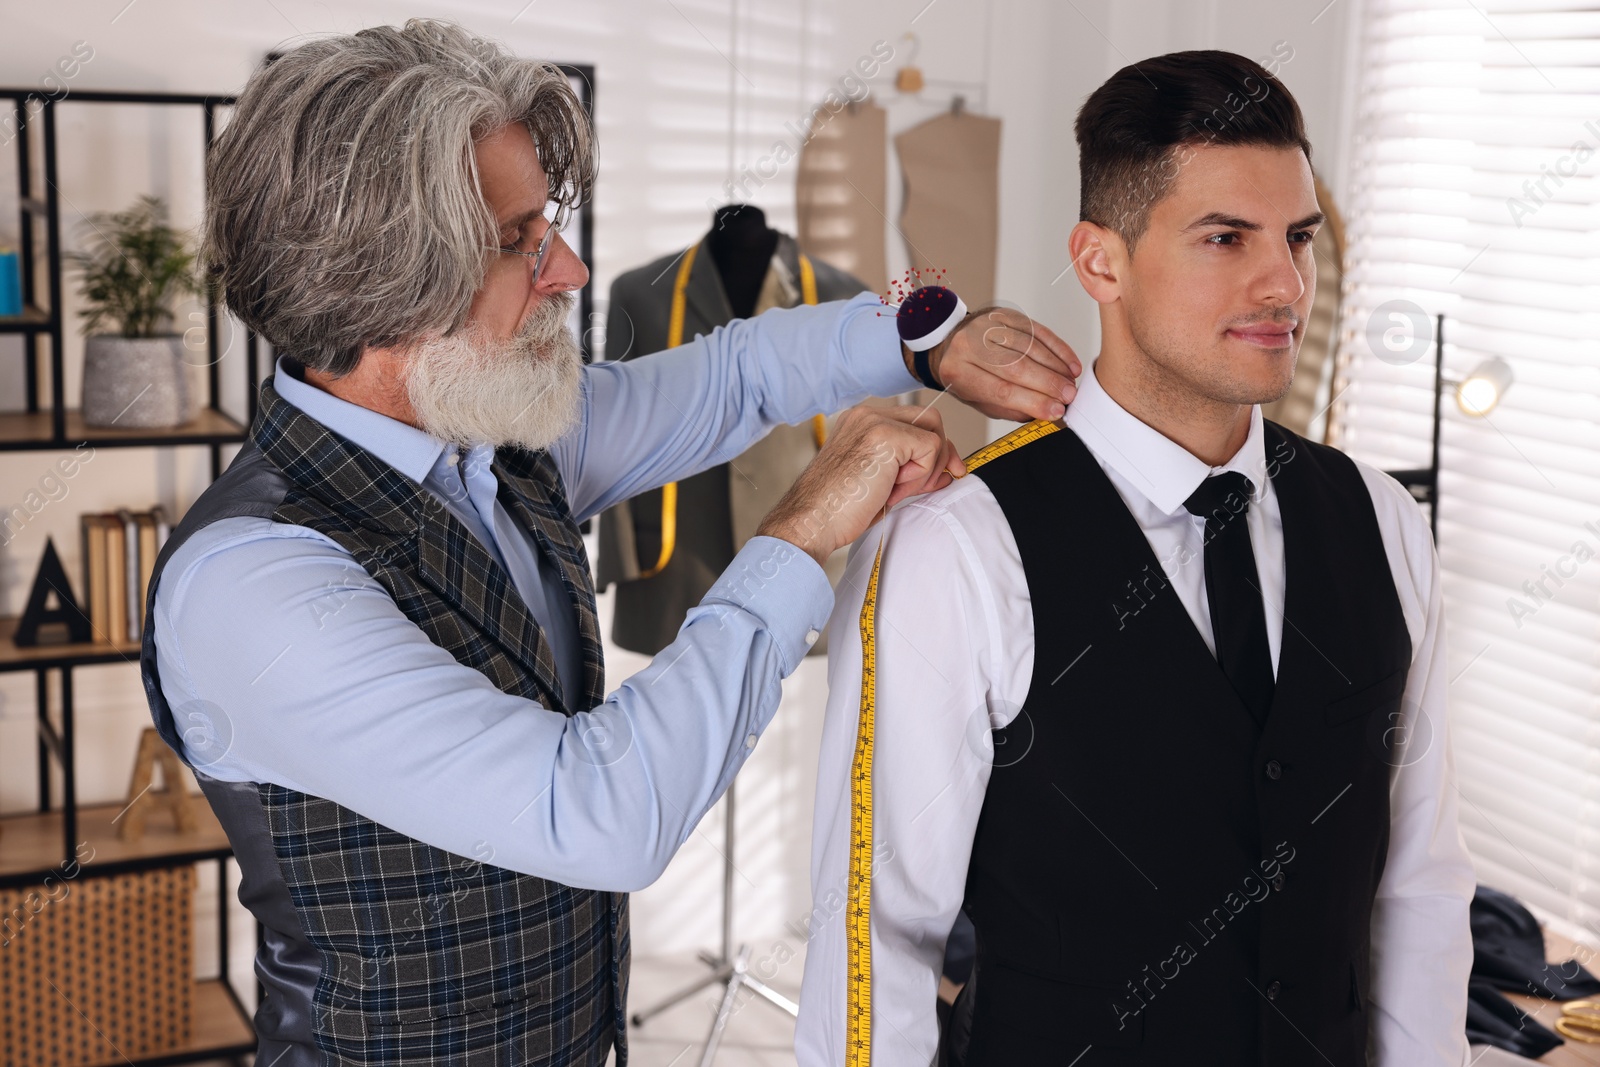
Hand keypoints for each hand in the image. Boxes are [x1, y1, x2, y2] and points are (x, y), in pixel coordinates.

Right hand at [756, 405, 963, 567]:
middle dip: (939, 455)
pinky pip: (930, 448)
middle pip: (930, 420)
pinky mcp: (885, 436)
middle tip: (924, 486)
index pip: (915, 423)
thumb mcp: (881, 481)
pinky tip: (893, 490)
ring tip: (895, 490)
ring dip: (926, 468)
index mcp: (862, 423)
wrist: (811, 521)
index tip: (934, 478)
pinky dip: (921, 475)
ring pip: (934, 433)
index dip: (932, 451)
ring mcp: (875, 422)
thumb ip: (910, 468)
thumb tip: (948, 468)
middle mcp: (867, 415)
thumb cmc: (837, 509)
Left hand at [911, 306, 1080, 421]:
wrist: (952, 343)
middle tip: (1069, 396)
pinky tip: (1069, 364)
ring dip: (1056, 367)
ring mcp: (988, 326)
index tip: (1055, 410)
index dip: (1033, 401)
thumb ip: (1010, 407)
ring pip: (1030, 347)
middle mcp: (970, 345)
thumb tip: (1046, 412)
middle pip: (1017, 365)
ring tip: (1070, 384)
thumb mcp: (978, 400)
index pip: (1001, 389)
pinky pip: (1038, 331)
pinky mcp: (1006, 315)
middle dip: (1048, 383)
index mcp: (958, 371)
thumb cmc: (967, 375)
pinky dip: (1058, 349)